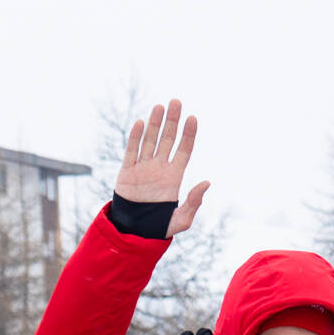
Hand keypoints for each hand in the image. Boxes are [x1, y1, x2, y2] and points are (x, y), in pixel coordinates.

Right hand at [111, 99, 208, 237]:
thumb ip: (193, 202)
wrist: (133, 232)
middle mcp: (159, 168)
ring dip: (154, 124)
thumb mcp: (181, 220)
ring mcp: (143, 168)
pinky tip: (140, 123)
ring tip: (160, 106)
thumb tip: (206, 183)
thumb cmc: (158, 227)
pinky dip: (135, 138)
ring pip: (150, 141)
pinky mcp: (127, 172)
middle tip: (176, 102)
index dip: (189, 134)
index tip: (193, 118)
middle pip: (167, 139)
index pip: (184, 150)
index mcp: (174, 176)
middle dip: (172, 121)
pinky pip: (131, 151)